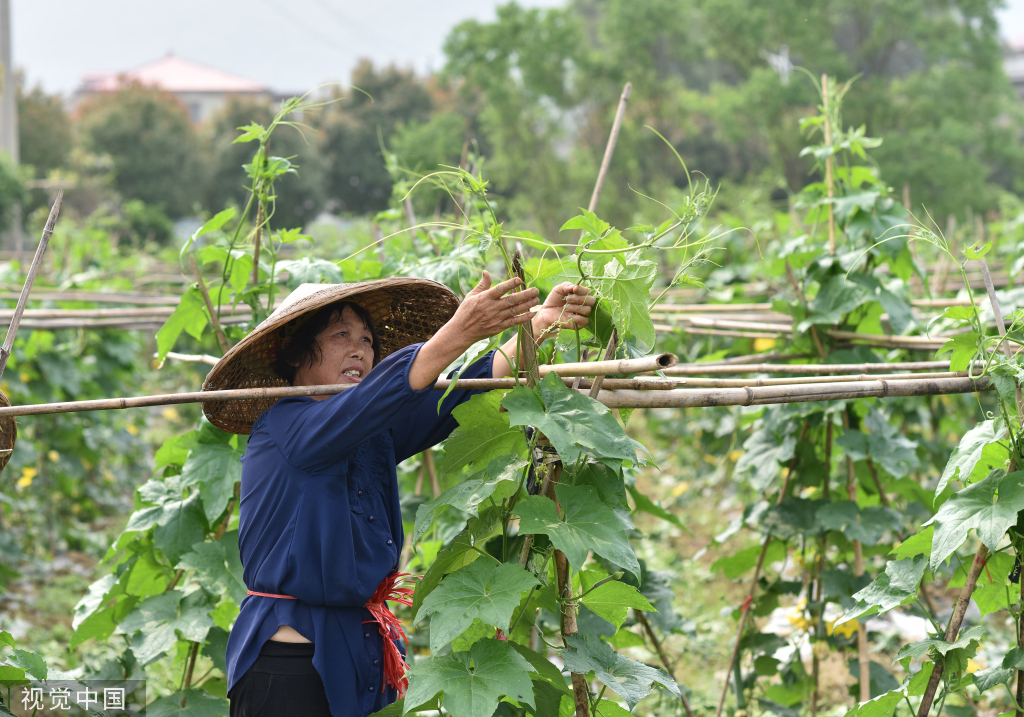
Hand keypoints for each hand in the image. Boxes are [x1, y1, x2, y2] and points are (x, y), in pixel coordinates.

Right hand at [409, 271, 538, 389]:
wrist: (462, 331)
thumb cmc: (465, 311)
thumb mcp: (471, 296)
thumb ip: (482, 284)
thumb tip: (486, 272)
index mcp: (485, 297)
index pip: (500, 289)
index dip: (510, 284)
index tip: (520, 280)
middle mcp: (492, 307)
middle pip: (511, 300)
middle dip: (525, 294)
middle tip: (536, 290)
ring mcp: (496, 318)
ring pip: (514, 310)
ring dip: (527, 305)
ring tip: (536, 300)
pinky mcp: (498, 327)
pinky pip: (512, 322)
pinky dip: (522, 318)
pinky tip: (530, 314)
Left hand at [532, 282, 594, 339]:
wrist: (546, 312)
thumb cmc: (554, 300)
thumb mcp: (558, 289)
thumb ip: (566, 286)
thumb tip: (574, 287)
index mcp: (581, 295)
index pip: (588, 292)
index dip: (582, 290)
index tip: (574, 289)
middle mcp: (584, 305)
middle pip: (591, 301)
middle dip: (579, 299)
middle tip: (568, 299)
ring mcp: (582, 315)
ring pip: (587, 310)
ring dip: (576, 307)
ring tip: (566, 308)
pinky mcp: (579, 324)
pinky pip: (584, 321)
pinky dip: (576, 317)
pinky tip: (568, 316)